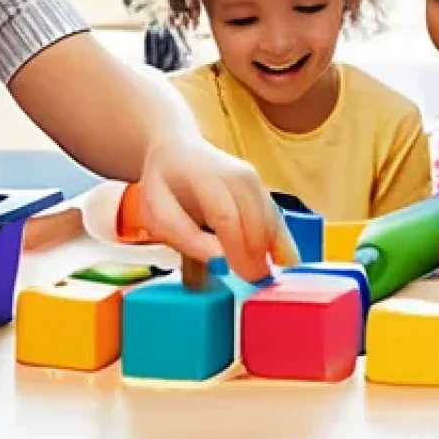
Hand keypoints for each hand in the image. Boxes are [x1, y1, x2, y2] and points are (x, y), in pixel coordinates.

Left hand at [135, 137, 297, 283]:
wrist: (178, 152)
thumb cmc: (165, 187)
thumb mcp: (158, 213)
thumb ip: (186, 238)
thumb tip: (219, 262)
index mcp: (206, 177)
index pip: (227, 217)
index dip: (238, 250)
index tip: (244, 279)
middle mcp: (237, 175)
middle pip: (255, 220)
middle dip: (258, 256)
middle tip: (257, 285)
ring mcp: (254, 180)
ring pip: (271, 220)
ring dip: (274, 251)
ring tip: (269, 279)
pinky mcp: (262, 188)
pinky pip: (276, 218)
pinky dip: (280, 241)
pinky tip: (280, 262)